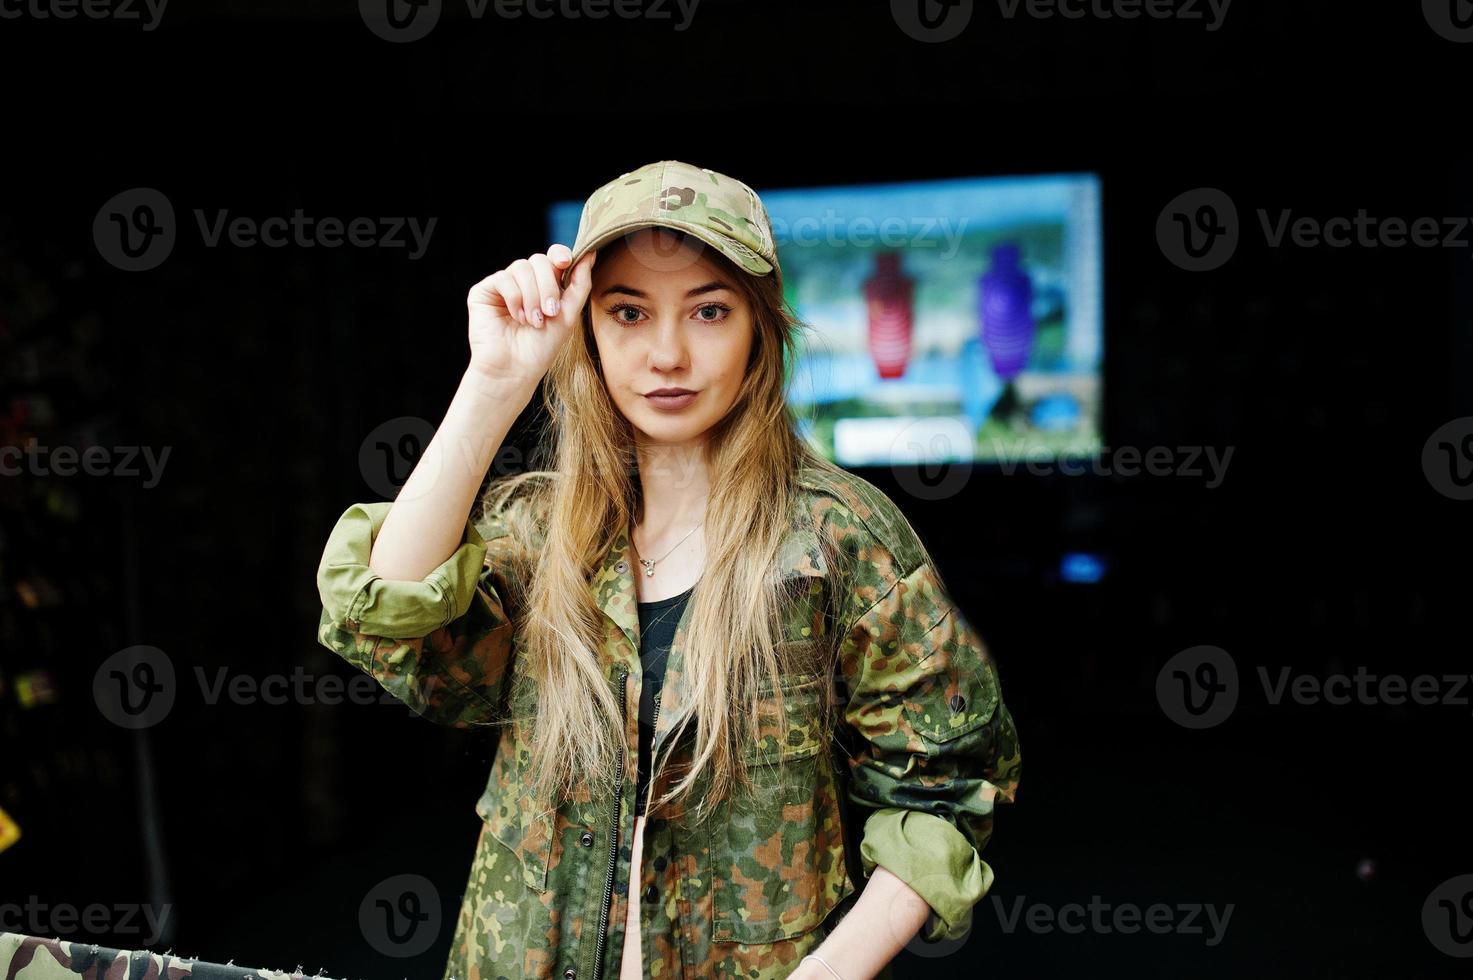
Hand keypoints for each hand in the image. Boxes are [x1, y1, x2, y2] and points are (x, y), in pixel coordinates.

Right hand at [466, 243, 595, 386]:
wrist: (515, 370)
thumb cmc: (542, 348)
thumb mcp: (568, 315)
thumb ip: (580, 284)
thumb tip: (591, 252)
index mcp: (544, 285)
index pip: (552, 257)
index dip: (560, 254)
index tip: (566, 262)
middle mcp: (523, 282)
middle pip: (539, 260)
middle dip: (548, 286)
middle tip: (549, 312)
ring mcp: (503, 285)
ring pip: (521, 267)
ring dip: (532, 296)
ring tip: (533, 321)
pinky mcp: (484, 291)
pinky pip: (503, 278)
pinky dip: (514, 298)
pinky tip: (517, 317)